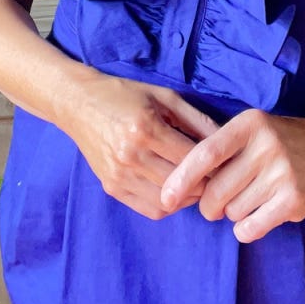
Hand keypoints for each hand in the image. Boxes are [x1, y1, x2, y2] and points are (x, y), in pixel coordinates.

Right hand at [58, 75, 219, 220]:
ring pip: (168, 202)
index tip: (223, 162)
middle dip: (203, 183)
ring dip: (187, 197)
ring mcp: (119, 174)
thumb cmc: (123, 94)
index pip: (191, 158)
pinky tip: (172, 189)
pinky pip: (149, 209)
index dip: (213, 163)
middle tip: (213, 176)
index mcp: (146, 128)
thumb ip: (196, 118)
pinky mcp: (111, 187)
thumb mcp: (163, 96)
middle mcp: (131, 154)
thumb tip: (226, 138)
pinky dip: (167, 205)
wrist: (78, 103)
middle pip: (181, 184)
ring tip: (194, 183)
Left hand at [159, 109, 304, 242]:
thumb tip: (183, 183)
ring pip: (233, 210)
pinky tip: (252, 219)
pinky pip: (252, 226)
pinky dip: (244, 229)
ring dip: (232, 213)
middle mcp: (265, 146)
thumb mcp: (252, 130)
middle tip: (213, 205)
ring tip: (248, 199)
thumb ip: (222, 150)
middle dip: (208, 204)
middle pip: (216, 189)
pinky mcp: (295, 199)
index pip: (206, 153)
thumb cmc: (281, 140)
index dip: (182, 178)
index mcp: (249, 124)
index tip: (166, 196)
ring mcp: (282, 173)